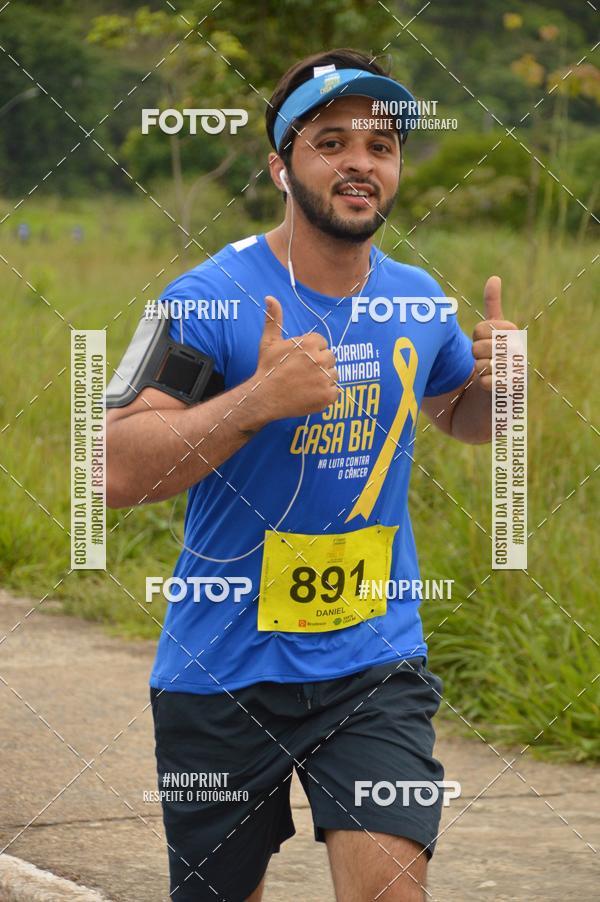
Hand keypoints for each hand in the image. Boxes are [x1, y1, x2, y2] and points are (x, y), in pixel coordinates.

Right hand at [255, 295, 338, 417]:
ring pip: (333, 375)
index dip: (310, 352)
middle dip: (319, 364)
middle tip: (301, 373)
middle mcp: (321, 359)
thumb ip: (274, 319)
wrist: (264, 398)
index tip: (298, 360)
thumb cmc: (267, 368)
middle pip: (330, 358)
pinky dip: (325, 394)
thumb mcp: (269, 342)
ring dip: (323, 379)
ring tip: (305, 384)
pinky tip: (310, 394)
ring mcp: (326, 378)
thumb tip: (270, 297)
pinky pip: (335, 392)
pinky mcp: (328, 396)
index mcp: (310, 343)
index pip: (322, 343)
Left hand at [472, 276, 518, 391]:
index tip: (484, 341)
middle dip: (476, 354)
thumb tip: (494, 277)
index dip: (476, 337)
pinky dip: (483, 385)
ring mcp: (517, 370)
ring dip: (480, 370)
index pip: (480, 328)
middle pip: (478, 347)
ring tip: (490, 371)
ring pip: (481, 365)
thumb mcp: (493, 331)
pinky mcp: (513, 389)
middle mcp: (519, 350)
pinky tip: (492, 385)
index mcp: (513, 333)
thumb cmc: (494, 357)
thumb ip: (493, 306)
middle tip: (485, 358)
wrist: (499, 390)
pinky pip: (484, 382)